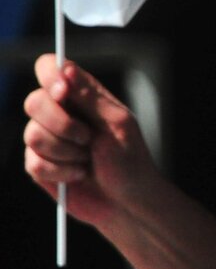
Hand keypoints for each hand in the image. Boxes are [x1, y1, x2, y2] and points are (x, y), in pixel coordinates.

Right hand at [23, 54, 159, 228]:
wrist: (127, 201)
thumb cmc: (130, 160)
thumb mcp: (118, 124)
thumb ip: (90, 97)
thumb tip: (66, 69)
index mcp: (80, 96)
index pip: (49, 68)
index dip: (49, 76)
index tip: (64, 93)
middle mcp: (59, 113)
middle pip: (34, 101)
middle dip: (63, 124)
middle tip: (89, 139)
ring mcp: (46, 138)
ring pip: (32, 134)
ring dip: (67, 152)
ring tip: (87, 159)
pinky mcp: (38, 164)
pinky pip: (34, 161)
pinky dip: (61, 171)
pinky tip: (78, 174)